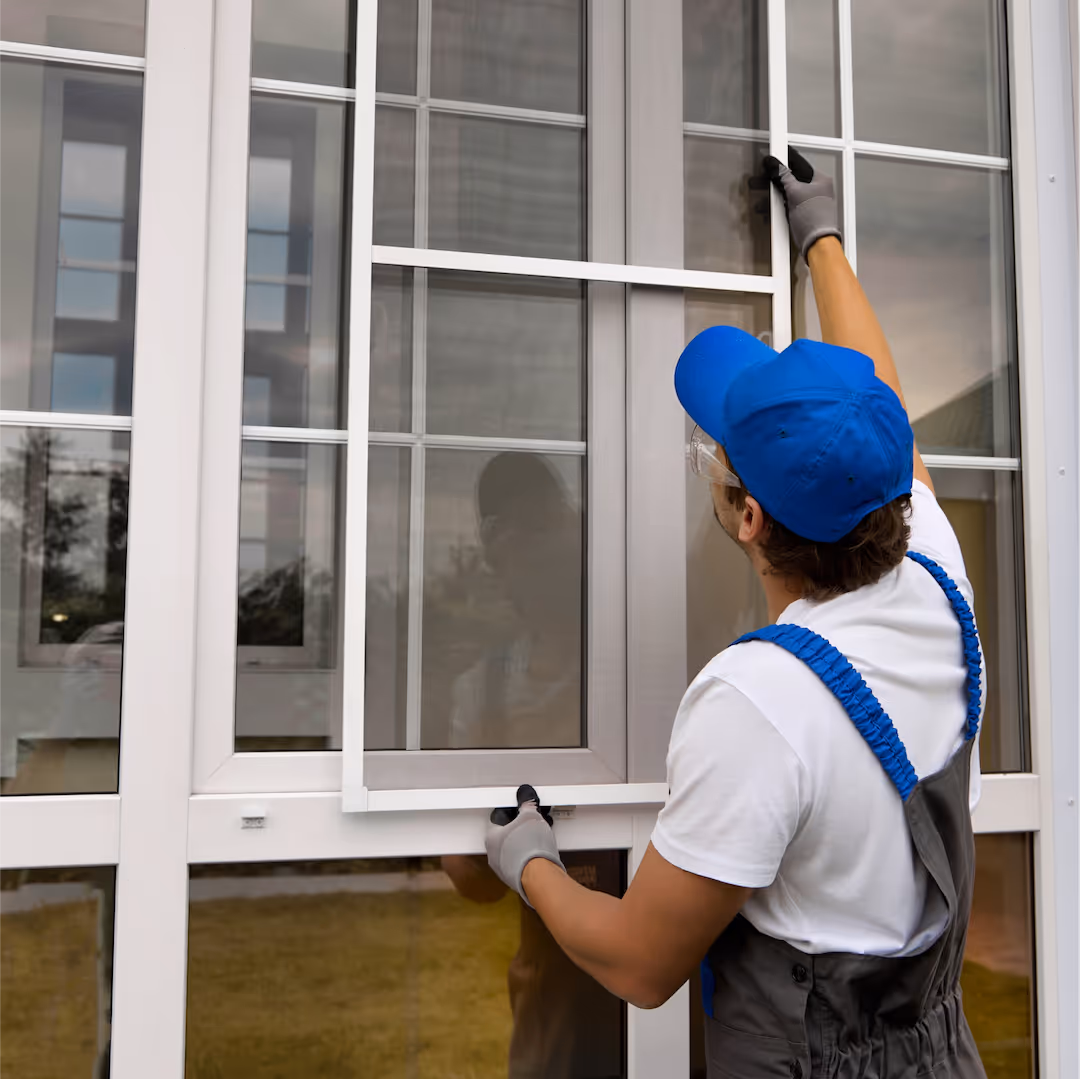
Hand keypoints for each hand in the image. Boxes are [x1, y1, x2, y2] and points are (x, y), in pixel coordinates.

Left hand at [485, 784, 564, 904]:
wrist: (539, 876)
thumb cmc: (530, 845)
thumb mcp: (531, 816)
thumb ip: (527, 804)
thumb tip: (525, 795)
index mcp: (491, 837)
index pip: (499, 818)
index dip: (512, 811)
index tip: (522, 809)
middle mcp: (493, 855)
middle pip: (507, 835)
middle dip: (520, 827)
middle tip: (533, 822)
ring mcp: (504, 870)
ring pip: (514, 850)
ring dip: (526, 842)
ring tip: (541, 836)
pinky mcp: (517, 880)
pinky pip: (522, 862)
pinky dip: (530, 855)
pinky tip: (541, 852)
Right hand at [763, 147, 841, 261]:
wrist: (817, 243)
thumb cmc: (813, 218)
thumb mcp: (795, 193)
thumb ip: (784, 177)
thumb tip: (774, 164)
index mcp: (820, 180)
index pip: (799, 164)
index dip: (784, 160)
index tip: (772, 156)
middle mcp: (817, 190)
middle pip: (792, 180)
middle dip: (774, 180)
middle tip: (760, 178)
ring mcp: (810, 203)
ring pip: (788, 194)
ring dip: (773, 195)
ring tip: (759, 195)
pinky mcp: (803, 215)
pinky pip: (787, 206)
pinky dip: (777, 206)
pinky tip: (766, 208)